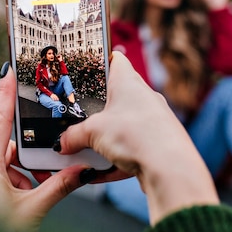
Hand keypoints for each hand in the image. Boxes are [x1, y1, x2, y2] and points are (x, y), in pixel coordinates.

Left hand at [0, 64, 89, 231]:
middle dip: (28, 161)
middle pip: (7, 151)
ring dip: (24, 180)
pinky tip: (25, 204)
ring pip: (6, 169)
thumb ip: (58, 187)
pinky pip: (0, 182)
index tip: (8, 72)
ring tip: (33, 199)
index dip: (4, 96)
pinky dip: (17, 189)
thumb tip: (82, 171)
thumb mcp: (33, 210)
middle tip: (42, 175)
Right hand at [57, 52, 218, 225]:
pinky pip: (130, 149)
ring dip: (104, 138)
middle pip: (116, 97)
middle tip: (77, 117)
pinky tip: (97, 172)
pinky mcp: (157, 144)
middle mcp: (144, 98)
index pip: (115, 60)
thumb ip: (73, 136)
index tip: (87, 66)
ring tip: (85, 150)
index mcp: (129, 82)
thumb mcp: (93, 133)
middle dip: (97, 109)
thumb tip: (61, 143)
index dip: (101, 60)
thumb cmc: (137, 136)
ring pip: (122, 126)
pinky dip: (113, 159)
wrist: (170, 169)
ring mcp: (153, 121)